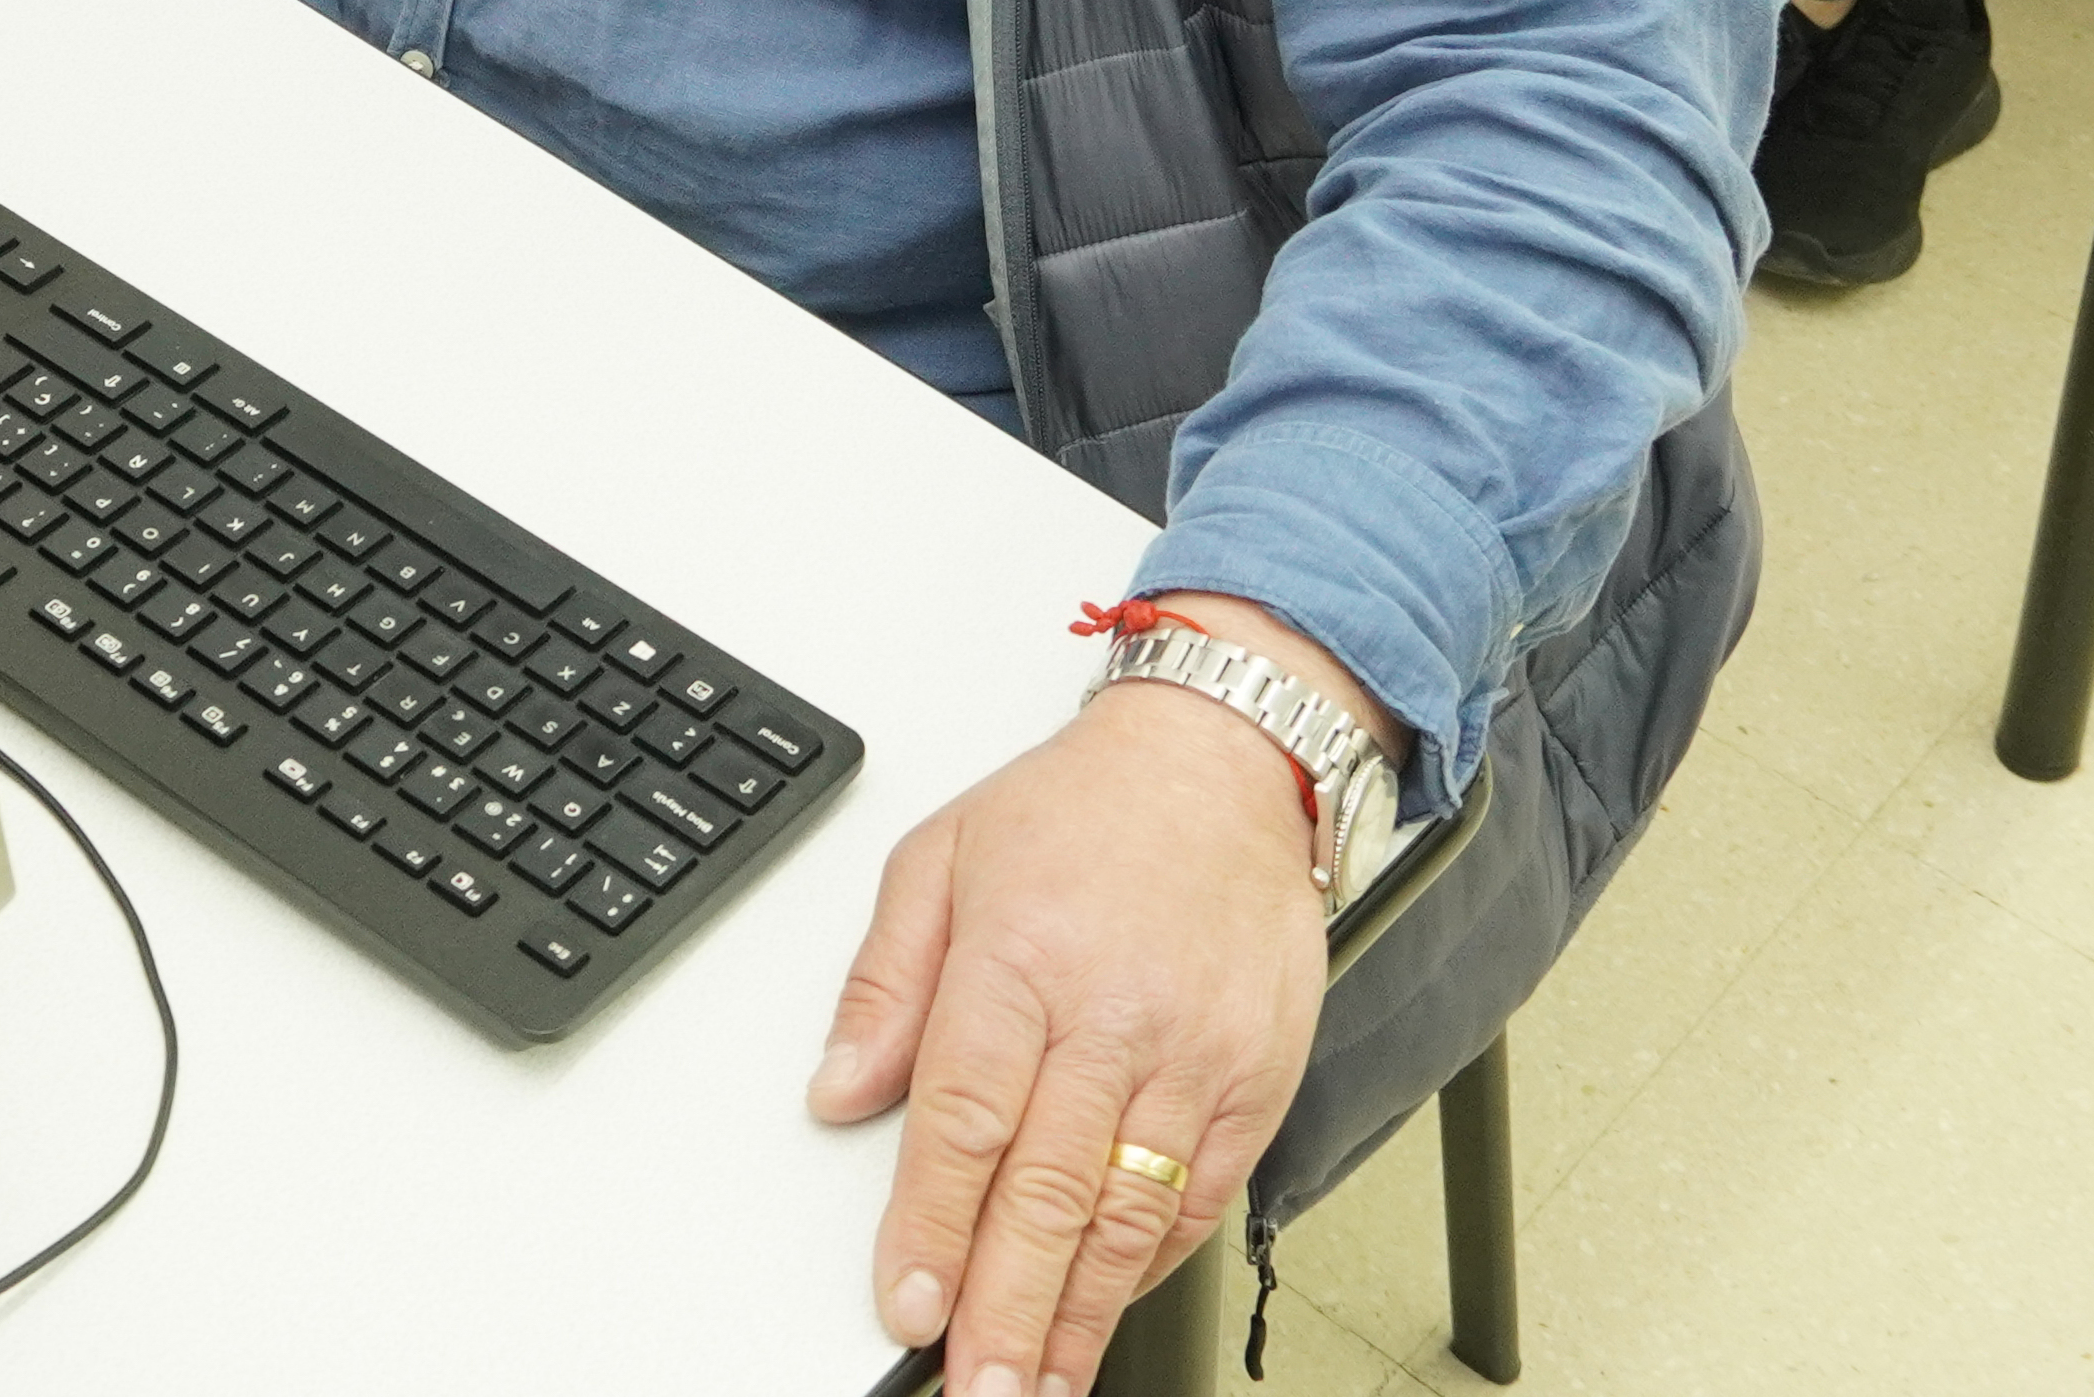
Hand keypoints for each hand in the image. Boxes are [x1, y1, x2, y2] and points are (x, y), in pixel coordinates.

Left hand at [812, 619, 1361, 1396]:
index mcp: (1021, 957)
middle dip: (1008, 1309)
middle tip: (978, 1387)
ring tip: (1037, 1385)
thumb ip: (884, 983)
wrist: (1228, 758)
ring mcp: (1194, 1054)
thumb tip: (838, 1090)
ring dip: (1078, 1316)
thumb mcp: (940, 854)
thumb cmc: (1082, 807)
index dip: (935, 1229)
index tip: (911, 1306)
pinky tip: (1107, 1311)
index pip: (968, 1121)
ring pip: (1129, 1214)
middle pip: (1049, 1192)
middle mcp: (1113, 1015)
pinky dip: (1151, 1267)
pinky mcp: (1255, 1079)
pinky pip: (1201, 1199)